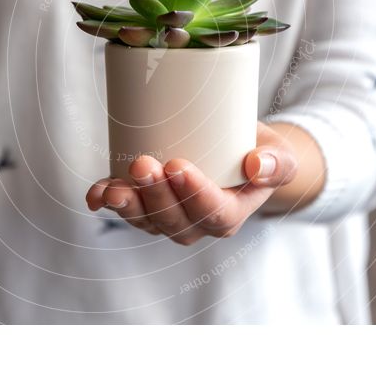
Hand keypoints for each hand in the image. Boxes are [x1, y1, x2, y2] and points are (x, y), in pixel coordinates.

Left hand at [85, 122, 297, 244]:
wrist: (239, 151)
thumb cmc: (260, 153)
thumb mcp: (281, 155)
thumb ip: (277, 162)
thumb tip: (256, 164)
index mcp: (230, 214)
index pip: (213, 214)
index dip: (194, 194)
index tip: (178, 165)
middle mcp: (197, 223)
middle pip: (174, 221)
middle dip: (156, 196)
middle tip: (143, 164)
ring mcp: (168, 217)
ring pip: (145, 220)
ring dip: (127, 205)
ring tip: (112, 187)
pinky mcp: (146, 204)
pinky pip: (125, 208)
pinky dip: (106, 201)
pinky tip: (94, 193)